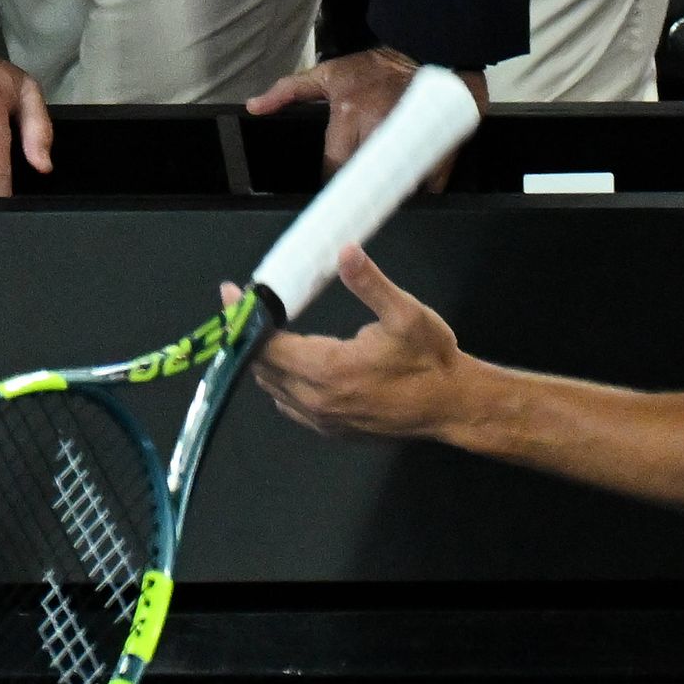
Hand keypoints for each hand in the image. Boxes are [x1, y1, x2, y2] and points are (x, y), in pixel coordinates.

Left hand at [246, 46, 490, 185]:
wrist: (425, 49)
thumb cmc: (374, 68)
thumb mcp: (327, 74)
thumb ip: (288, 91)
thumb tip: (254, 107)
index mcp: (349, 113)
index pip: (333, 165)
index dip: (330, 181)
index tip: (330, 194)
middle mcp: (379, 127)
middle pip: (363, 178)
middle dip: (358, 189)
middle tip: (354, 196)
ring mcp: (412, 138)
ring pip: (395, 184)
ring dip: (388, 192)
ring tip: (382, 194)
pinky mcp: (439, 146)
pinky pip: (427, 182)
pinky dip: (420, 188)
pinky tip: (411, 186)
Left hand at [253, 247, 478, 440]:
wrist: (453, 406)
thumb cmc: (431, 360)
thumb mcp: (405, 313)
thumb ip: (370, 284)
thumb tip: (346, 252)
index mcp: (329, 370)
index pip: (267, 346)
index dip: (244, 320)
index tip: (231, 294)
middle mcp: (318, 400)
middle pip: (263, 369)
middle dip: (248, 337)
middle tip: (244, 308)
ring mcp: (324, 420)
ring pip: (274, 390)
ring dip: (265, 362)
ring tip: (263, 331)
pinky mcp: (333, 431)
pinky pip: (291, 406)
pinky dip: (282, 383)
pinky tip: (291, 365)